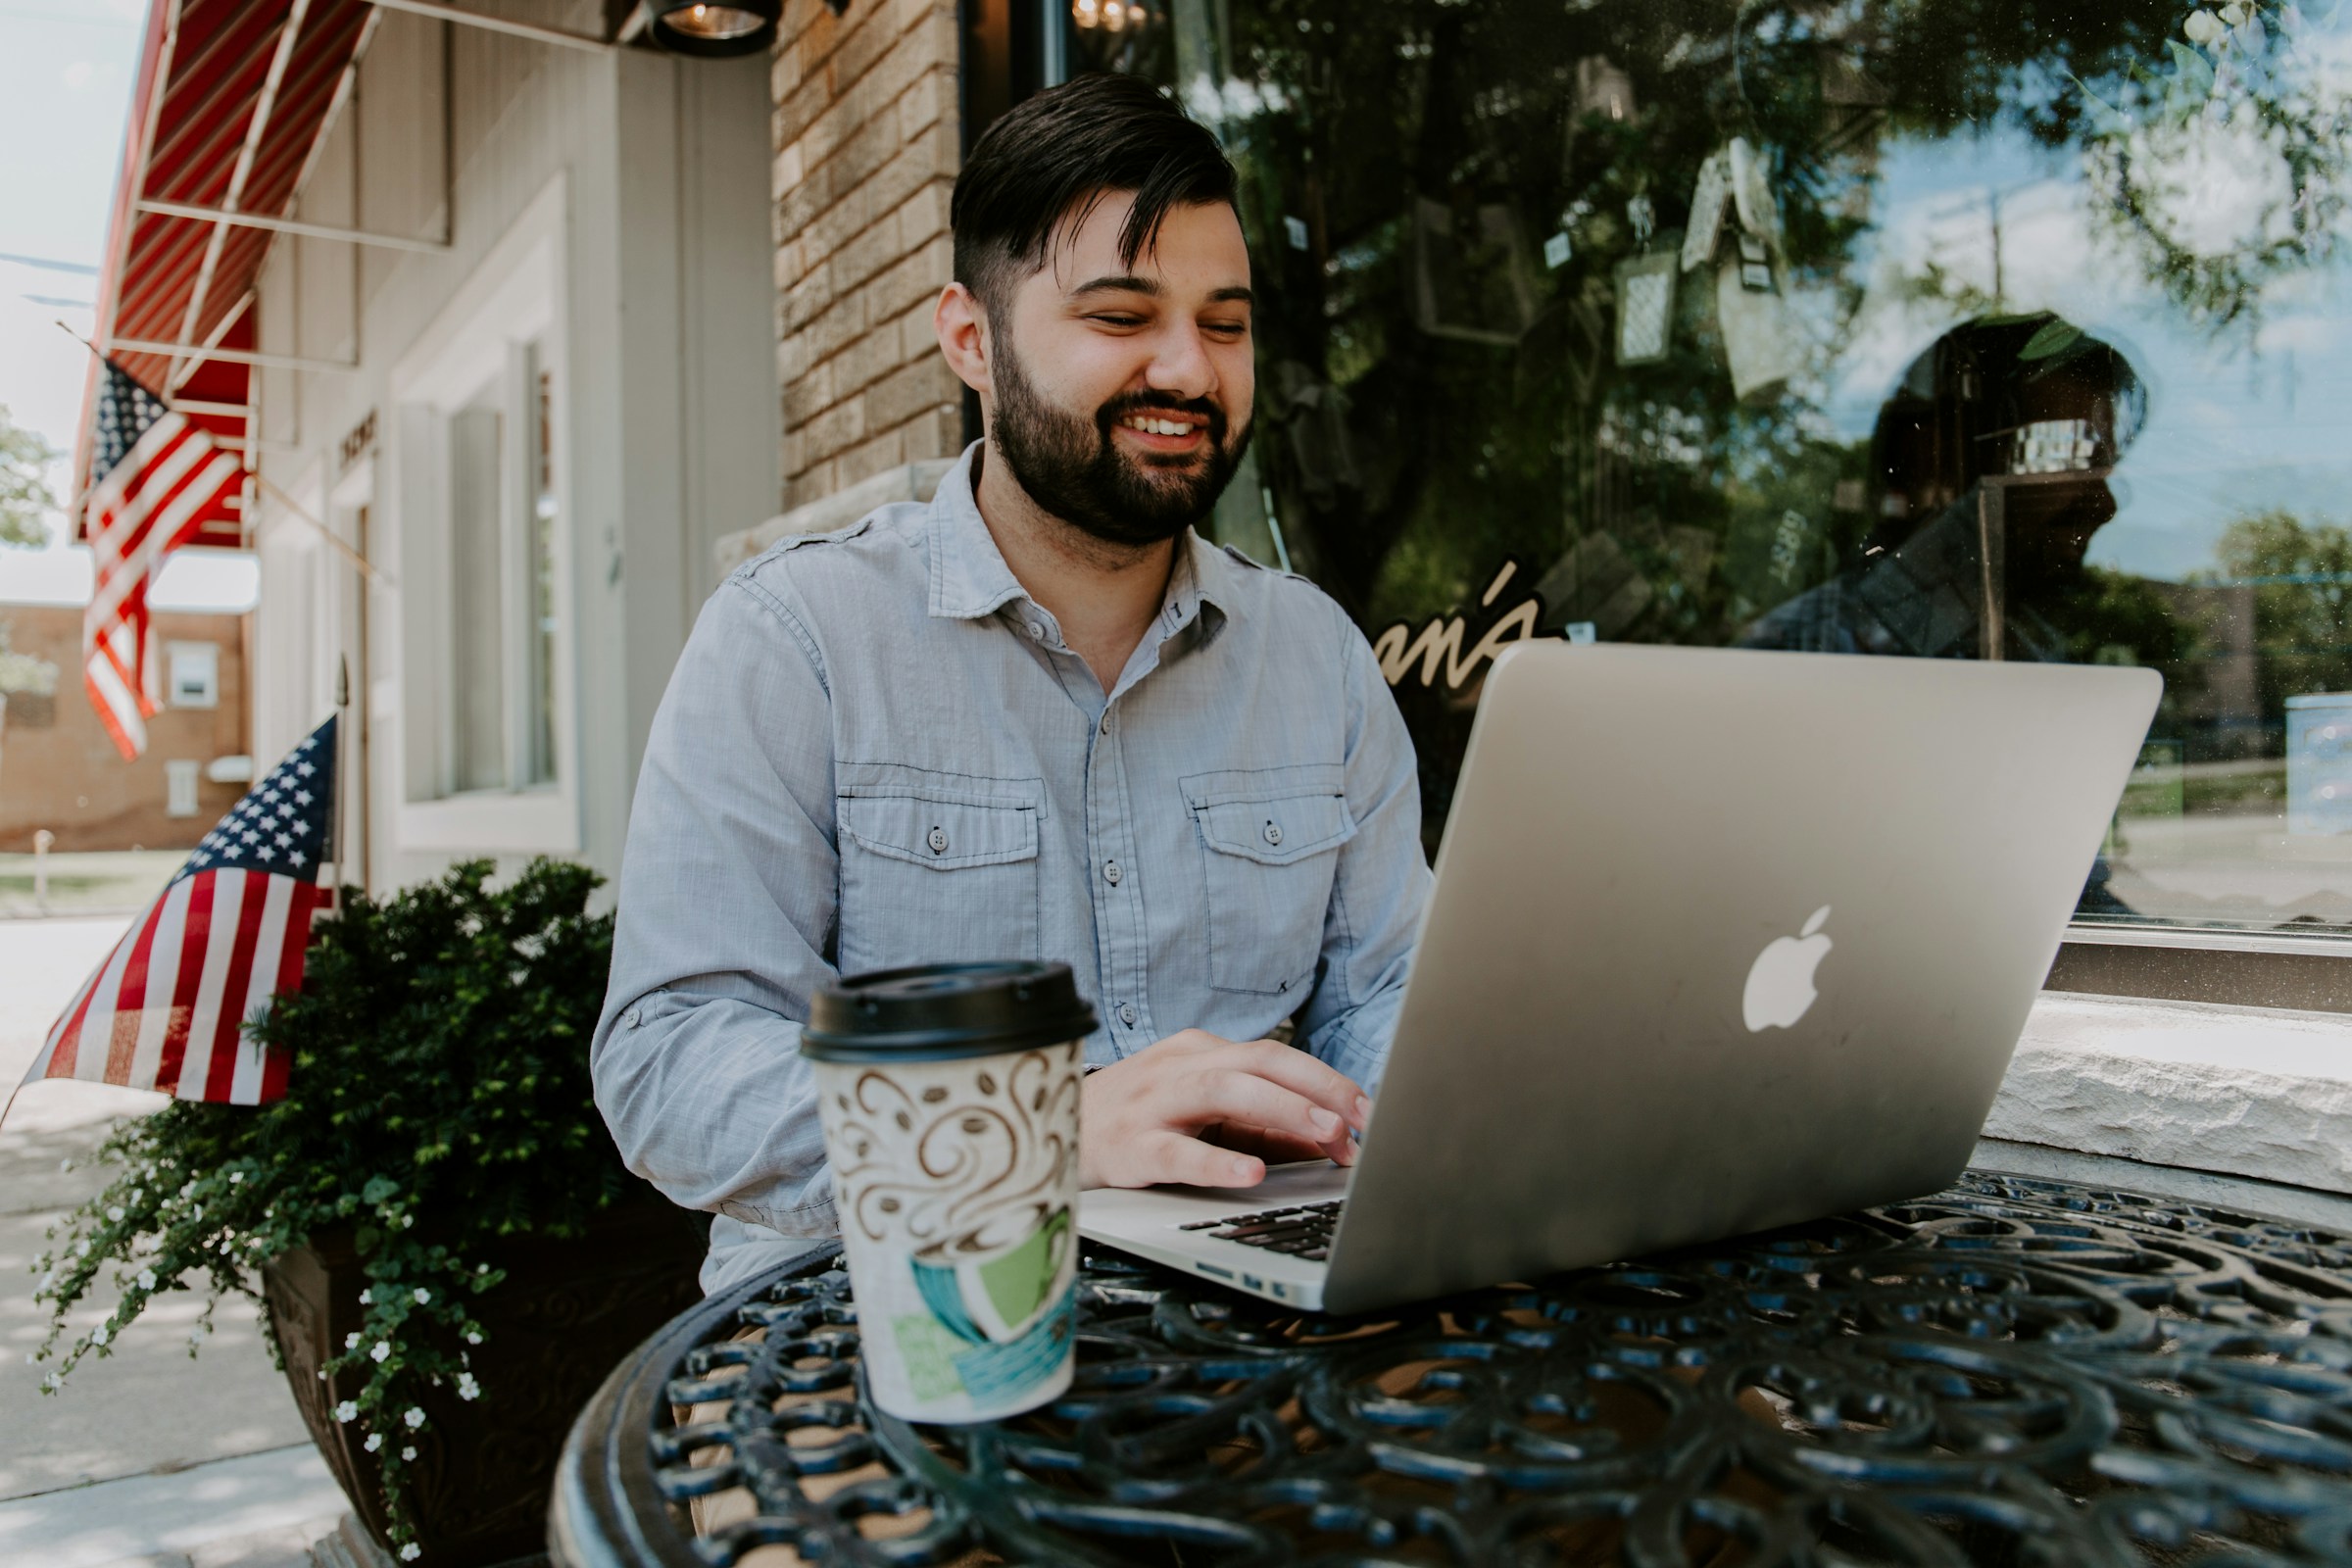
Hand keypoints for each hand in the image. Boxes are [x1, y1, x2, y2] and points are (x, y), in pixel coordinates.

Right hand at [1079, 1029, 1371, 1189]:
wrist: (1047, 1130)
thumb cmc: (1134, 1121)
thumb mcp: (1200, 1112)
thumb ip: (1260, 1124)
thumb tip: (1329, 1140)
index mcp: (1201, 1052)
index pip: (1276, 1056)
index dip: (1327, 1082)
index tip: (1368, 1114)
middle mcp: (1179, 1067)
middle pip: (1260, 1061)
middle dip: (1318, 1088)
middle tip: (1360, 1120)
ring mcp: (1152, 1103)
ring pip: (1224, 1091)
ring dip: (1283, 1110)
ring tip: (1325, 1134)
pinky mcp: (1130, 1146)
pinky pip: (1178, 1151)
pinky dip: (1217, 1160)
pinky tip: (1249, 1171)